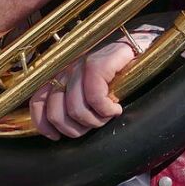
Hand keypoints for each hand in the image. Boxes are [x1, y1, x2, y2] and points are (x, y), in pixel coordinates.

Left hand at [29, 25, 164, 139]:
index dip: (43, 123)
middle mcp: (68, 67)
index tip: (55, 136)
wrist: (146, 48)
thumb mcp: (91, 90)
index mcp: (61, 74)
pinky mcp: (102, 61)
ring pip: (76, 108)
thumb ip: (73, 101)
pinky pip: (95, 95)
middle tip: (94, 125)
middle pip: (56, 111)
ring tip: (107, 116)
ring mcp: (84, 63)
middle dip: (75, 129)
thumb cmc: (119, 74)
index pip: (38, 100)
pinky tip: (116, 108)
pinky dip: (106, 109)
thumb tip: (55, 128)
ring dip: (95, 121)